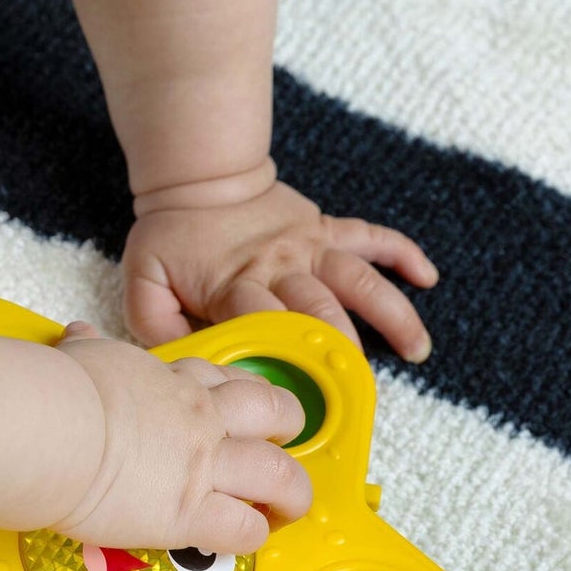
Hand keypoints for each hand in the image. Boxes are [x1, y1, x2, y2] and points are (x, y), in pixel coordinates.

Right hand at [53, 322, 311, 553]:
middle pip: (275, 412)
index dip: (239, 396)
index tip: (233, 410)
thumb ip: (88, 349)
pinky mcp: (189, 512)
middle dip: (286, 429)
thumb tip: (78, 332)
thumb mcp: (80, 356)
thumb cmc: (56, 391)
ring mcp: (201, 465)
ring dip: (290, 493)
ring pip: (279, 474)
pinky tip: (243, 539)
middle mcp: (198, 419)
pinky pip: (244, 529)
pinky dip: (251, 537)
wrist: (49, 427)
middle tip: (277, 448)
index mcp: (172, 381)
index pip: (225, 381)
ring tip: (283, 508)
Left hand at [122, 176, 438, 360]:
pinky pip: (371, 236)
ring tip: (417, 349)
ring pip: (358, 278)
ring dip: (391, 312)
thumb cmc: (170, 235)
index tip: (298, 393)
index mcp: (235, 284)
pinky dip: (402, 252)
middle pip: (320, 308)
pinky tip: (427, 277)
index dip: (282, 357)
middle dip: (343, 348)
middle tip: (364, 388)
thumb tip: (181, 361)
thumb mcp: (143, 280)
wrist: (196, 177)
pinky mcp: (325, 228)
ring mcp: (308, 245)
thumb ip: (155, 324)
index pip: (263, 325)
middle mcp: (280, 265)